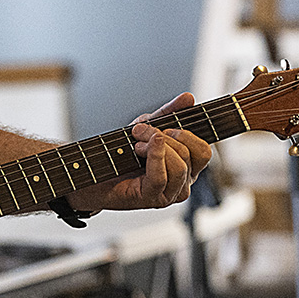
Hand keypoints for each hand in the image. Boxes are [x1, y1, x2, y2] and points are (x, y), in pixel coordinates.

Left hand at [67, 92, 211, 211]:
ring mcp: (170, 193)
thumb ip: (169, 113)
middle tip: (143, 132)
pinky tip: (139, 148)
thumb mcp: (148, 126)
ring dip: (155, 147)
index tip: (166, 126)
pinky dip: (153, 157)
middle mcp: (184, 182)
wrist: (94, 171)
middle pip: (191, 155)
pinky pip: (161, 176)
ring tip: (136, 145)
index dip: (188, 133)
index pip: (204, 151)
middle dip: (167, 136)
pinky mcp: (153, 199)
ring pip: (179, 166)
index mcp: (188, 166)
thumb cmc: (122, 152)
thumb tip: (189, 98)